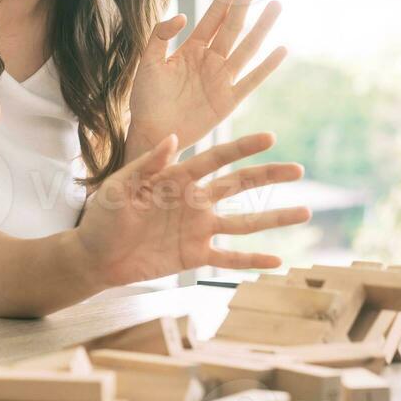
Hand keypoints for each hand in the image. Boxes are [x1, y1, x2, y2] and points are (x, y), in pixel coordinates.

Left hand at [74, 133, 310, 288]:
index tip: (270, 137)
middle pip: (239, 185)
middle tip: (299, 169)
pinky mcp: (194, 256)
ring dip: (274, 218)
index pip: (216, 158)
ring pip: (244, 222)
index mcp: (177, 178)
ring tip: (305, 212)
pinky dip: (252, 260)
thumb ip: (146, 164)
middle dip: (269, 176)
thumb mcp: (118, 186)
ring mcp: (198, 229)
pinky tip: (277, 262)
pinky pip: (229, 258)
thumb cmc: (102, 217)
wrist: (94, 256)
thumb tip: (173, 139)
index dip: (242, 148)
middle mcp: (195, 201)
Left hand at [126, 0, 286, 160]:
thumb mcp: (148, 62)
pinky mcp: (229, 100)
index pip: (213, 17)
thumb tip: (183, 16)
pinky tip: (281, 50)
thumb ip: (160, 36)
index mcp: (191, 49)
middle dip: (244, 3)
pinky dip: (267, 66)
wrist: (150, 133)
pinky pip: (251, 81)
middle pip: (232, 26)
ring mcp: (222, 79)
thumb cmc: (146, 99)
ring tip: (275, 6)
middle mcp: (210, 60)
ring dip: (261, 27)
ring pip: (246, 48)